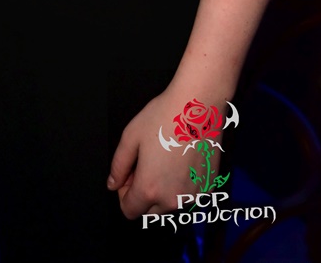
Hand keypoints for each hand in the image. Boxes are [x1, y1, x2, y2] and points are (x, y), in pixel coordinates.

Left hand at [107, 88, 223, 219]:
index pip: (129, 211)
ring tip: (164, 159)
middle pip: (150, 211)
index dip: (124, 193)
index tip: (129, 175)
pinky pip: (188, 195)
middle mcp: (173, 199)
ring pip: (170, 204)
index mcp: (150, 188)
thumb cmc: (164, 117)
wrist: (199, 108)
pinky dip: (182, 185)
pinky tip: (181, 160)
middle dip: (144, 193)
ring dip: (164, 191)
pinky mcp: (207, 188)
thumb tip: (113, 184)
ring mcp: (192, 196)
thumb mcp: (130, 137)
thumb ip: (118, 166)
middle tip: (146, 165)